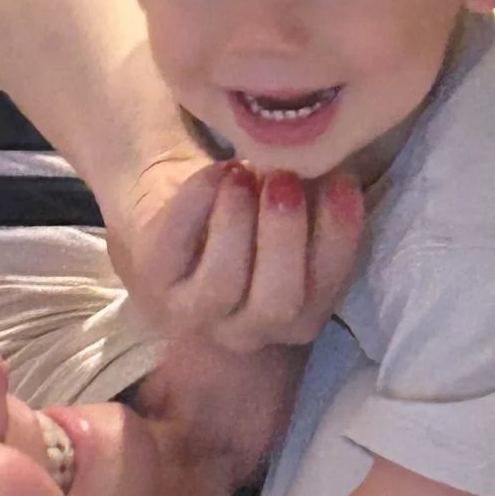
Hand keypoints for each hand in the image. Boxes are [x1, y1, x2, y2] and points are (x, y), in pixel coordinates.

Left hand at [113, 153, 363, 352]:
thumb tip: (334, 165)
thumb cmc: (247, 219)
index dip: (339, 237)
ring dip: (238, 222)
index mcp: (296, 318)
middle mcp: (247, 330)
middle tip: (285, 180)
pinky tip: (216, 172)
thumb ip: (315, 203)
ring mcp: (194, 314)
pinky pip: (172, 247)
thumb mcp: (288, 219)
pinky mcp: (153, 281)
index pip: (327, 291)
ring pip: (222, 284)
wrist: (176, 221)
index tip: (342, 182)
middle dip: (285, 238)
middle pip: (277, 303)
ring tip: (244, 172)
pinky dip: (197, 202)